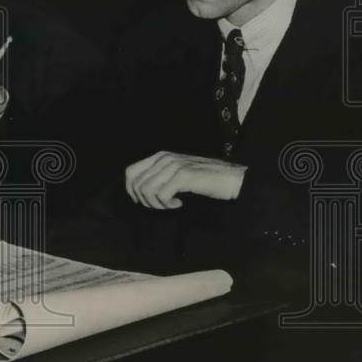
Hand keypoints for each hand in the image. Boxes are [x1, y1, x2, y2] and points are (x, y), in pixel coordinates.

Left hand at [125, 151, 246, 209]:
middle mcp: (164, 158)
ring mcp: (174, 165)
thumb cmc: (205, 180)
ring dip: (156, 204)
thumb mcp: (177, 175)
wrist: (232, 180)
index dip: (132, 191)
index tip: (148, 202)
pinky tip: (180, 203)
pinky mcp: (183, 175)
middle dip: (145, 201)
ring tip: (172, 204)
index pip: (130, 172)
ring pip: (146, 190)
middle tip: (162, 205)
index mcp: (160, 156)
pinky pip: (161, 195)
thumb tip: (137, 192)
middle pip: (136, 184)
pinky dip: (167, 204)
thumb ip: (159, 177)